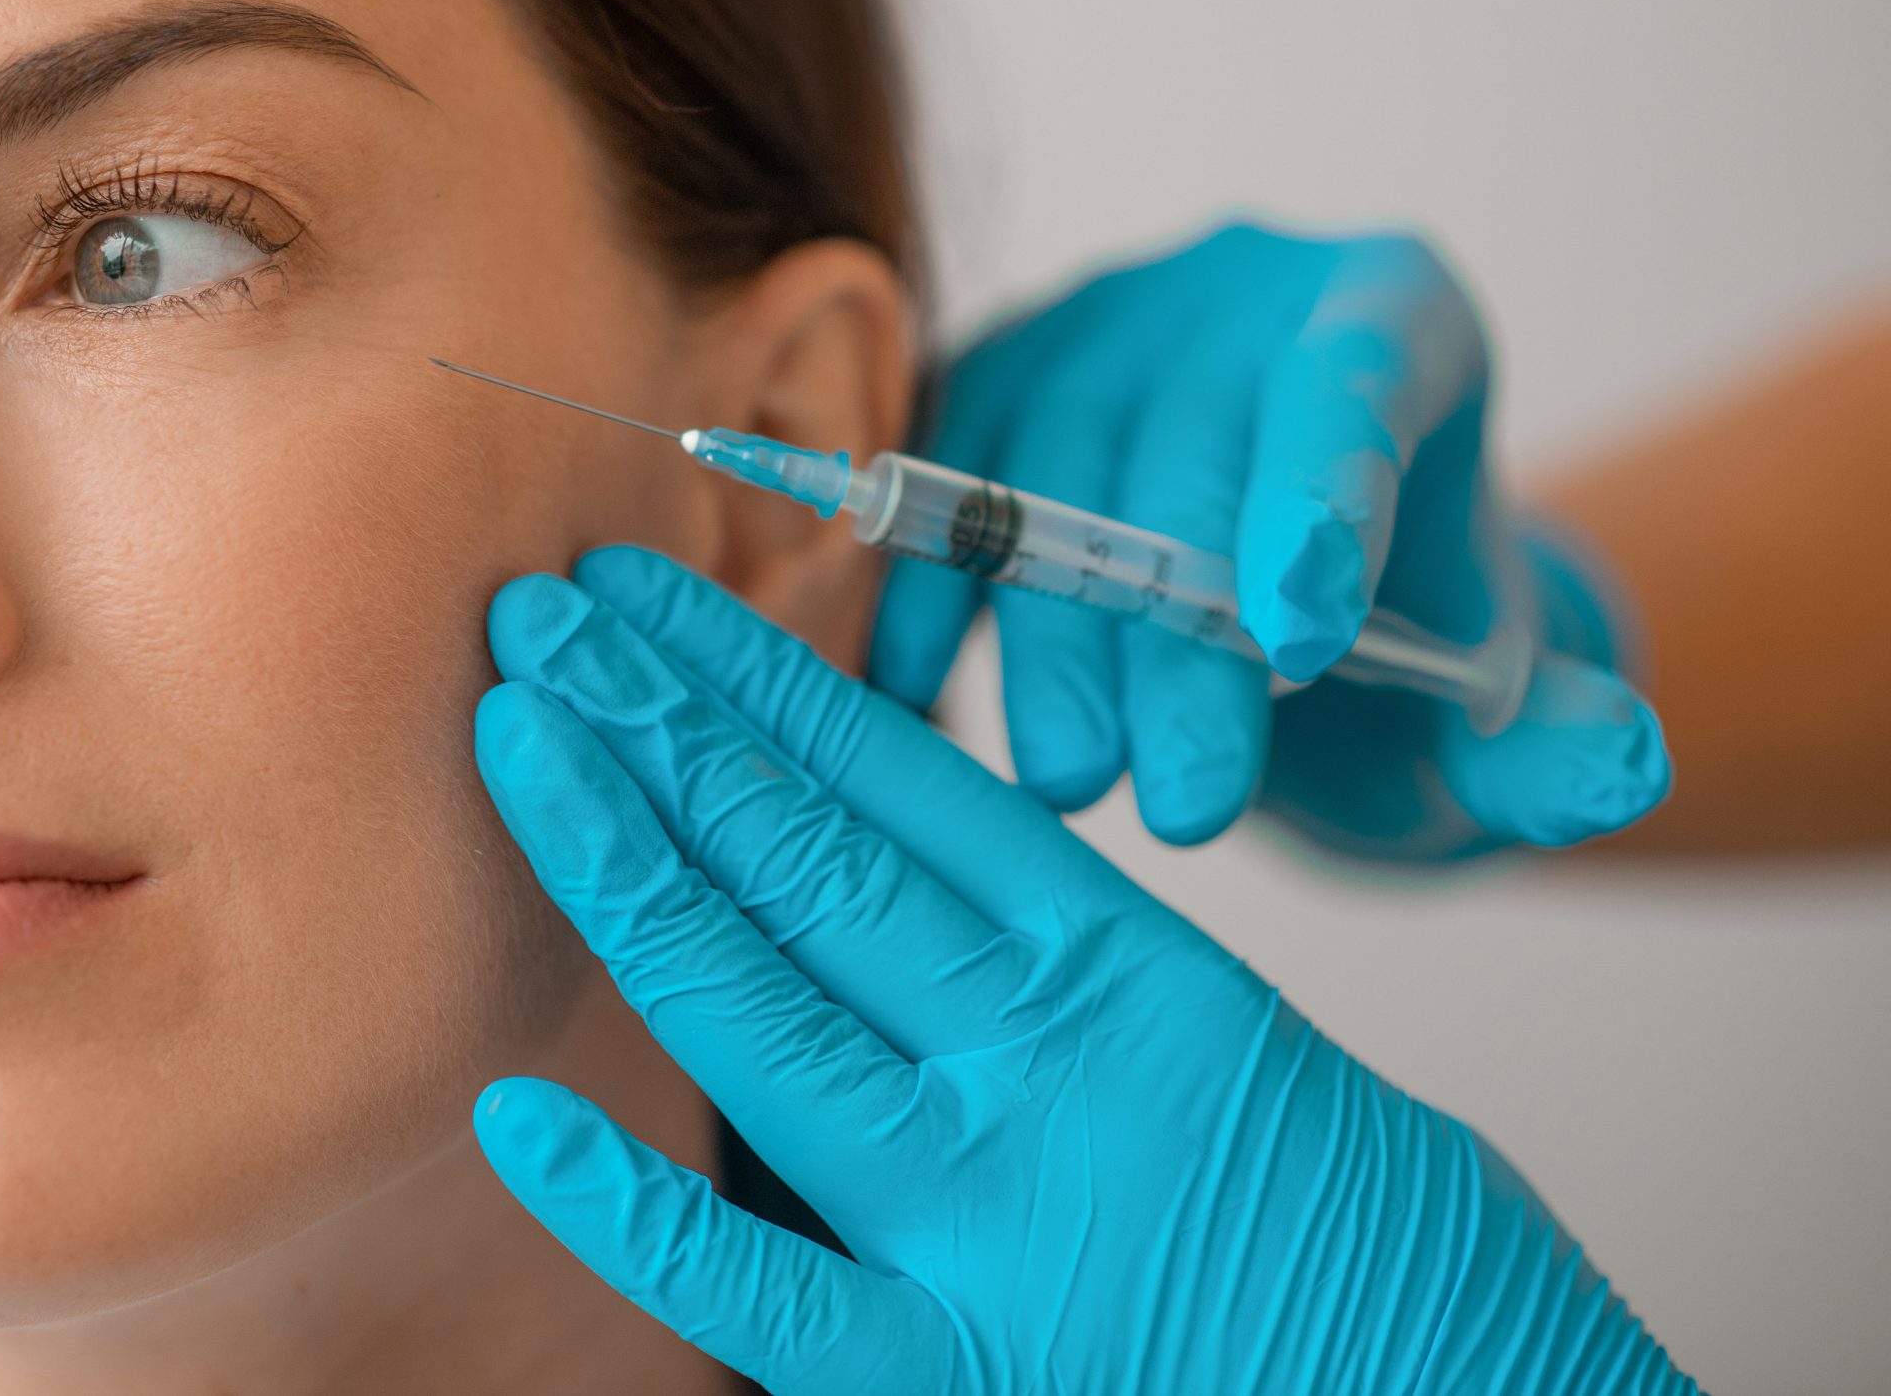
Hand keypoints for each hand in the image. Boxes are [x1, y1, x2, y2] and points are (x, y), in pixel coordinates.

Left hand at [473, 547, 1692, 1394]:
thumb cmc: (1407, 1269)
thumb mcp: (1248, 1068)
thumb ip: (1086, 984)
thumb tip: (929, 905)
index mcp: (1136, 974)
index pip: (902, 783)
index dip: (756, 677)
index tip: (652, 601)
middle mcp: (1045, 1067)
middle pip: (806, 854)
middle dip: (658, 723)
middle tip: (537, 617)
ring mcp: (989, 1223)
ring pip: (761, 1000)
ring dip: (624, 854)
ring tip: (520, 731)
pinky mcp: (959, 1379)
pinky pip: (759, 1286)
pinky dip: (629, 1201)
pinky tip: (512, 1111)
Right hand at [869, 220, 1669, 856]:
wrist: (1266, 598)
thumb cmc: (1390, 635)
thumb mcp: (1488, 699)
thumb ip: (1551, 738)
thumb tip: (1620, 765)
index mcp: (1398, 308)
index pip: (1355, 382)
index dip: (1322, 501)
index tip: (1303, 648)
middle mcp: (1237, 287)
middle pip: (1187, 455)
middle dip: (1180, 645)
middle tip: (1186, 805)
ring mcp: (1099, 320)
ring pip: (1049, 469)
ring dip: (1051, 641)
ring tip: (1073, 784)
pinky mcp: (991, 375)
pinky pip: (944, 478)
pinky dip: (933, 592)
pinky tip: (923, 699)